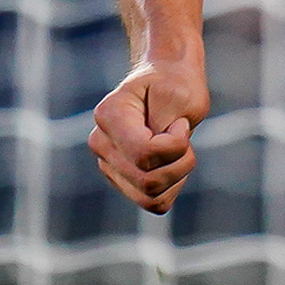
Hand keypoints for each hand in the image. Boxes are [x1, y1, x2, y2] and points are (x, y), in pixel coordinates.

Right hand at [89, 58, 208, 212]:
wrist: (168, 82)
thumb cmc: (175, 85)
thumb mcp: (180, 96)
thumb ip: (166, 127)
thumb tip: (151, 158)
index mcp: (108, 114)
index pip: (143, 155)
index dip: (174, 146)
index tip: (181, 123)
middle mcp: (101, 142)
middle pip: (148, 181)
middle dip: (180, 162)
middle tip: (183, 134)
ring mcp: (108, 164)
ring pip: (151, 196)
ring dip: (177, 175)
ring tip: (178, 147)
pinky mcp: (122, 180)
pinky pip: (154, 202)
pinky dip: (172, 186)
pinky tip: (172, 162)